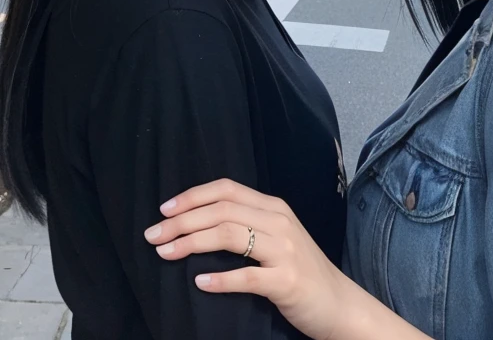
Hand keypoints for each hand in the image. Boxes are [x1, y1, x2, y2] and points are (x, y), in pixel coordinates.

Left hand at [145, 179, 353, 339]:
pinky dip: (220, 278)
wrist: (338, 303)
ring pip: (230, 235)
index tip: (164, 210)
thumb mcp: (277, 238)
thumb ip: (248, 225)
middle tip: (153, 235)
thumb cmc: (301, 271)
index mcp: (273, 207)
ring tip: (166, 253)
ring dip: (192, 243)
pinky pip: (247, 276)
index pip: (227, 189)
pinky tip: (199, 282)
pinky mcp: (286, 280)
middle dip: (182, 221)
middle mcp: (279, 221)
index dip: (192, 196)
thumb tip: (200, 223)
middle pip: (222, 210)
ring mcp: (284, 250)